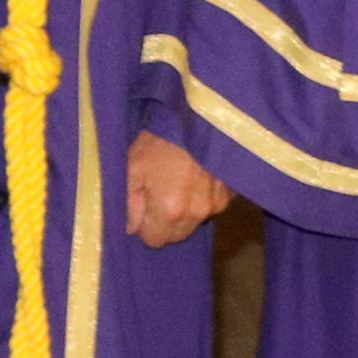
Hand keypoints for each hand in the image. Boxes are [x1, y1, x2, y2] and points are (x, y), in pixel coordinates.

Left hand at [124, 129, 232, 246]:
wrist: (194, 117)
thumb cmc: (158, 142)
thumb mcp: (130, 170)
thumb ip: (127, 205)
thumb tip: (129, 229)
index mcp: (170, 211)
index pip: (154, 241)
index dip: (145, 225)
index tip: (144, 204)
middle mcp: (198, 213)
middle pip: (177, 235)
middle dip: (165, 221)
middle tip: (160, 192)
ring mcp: (218, 204)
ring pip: (194, 222)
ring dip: (186, 211)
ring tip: (178, 182)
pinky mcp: (230, 194)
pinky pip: (210, 208)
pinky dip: (202, 199)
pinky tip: (195, 178)